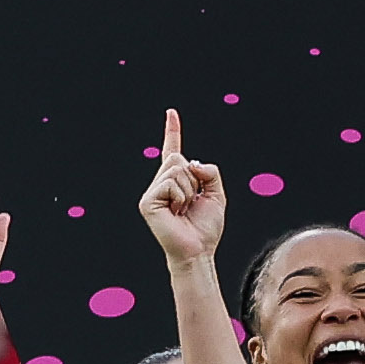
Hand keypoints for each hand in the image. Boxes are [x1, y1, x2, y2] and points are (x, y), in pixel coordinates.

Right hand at [138, 110, 224, 261]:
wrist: (198, 250)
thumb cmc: (205, 227)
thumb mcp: (217, 193)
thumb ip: (210, 171)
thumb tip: (191, 162)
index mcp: (175, 180)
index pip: (173, 150)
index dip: (172, 131)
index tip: (171, 113)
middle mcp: (160, 183)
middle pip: (179, 158)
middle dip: (195, 178)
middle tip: (192, 202)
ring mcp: (152, 192)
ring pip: (176, 170)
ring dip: (189, 190)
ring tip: (184, 209)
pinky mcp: (148, 201)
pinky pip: (171, 184)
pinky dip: (181, 196)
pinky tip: (176, 212)